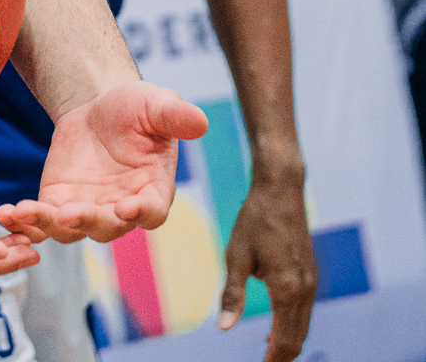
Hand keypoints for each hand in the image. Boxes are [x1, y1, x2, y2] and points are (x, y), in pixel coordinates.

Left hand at [0, 82, 207, 242]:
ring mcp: (87, 212)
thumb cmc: (136, 110)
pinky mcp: (57, 205)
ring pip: (70, 229)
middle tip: (71, 212)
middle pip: (107, 226)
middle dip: (88, 220)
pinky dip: (25, 222)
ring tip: (25, 213)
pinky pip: (42, 222)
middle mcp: (121, 212)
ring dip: (47, 225)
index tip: (128, 206)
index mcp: (153, 192)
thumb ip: (174, 115)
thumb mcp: (156, 105)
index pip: (151, 211)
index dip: (141, 211)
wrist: (99, 109)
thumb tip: (201, 120)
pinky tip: (7, 213)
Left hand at [218, 173, 316, 361]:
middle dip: (282, 356)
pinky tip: (278, 327)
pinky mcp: (311, 273)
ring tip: (269, 353)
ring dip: (288, 341)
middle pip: (298, 338)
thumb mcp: (236, 256)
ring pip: (304, 325)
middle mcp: (305, 288)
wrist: (281, 189)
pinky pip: (305, 309)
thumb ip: (232, 295)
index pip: (284, 339)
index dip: (273, 359)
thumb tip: (223, 328)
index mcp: (287, 288)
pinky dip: (293, 324)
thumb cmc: (254, 220)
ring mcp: (312, 281)